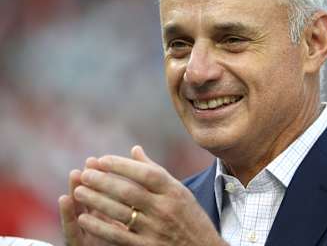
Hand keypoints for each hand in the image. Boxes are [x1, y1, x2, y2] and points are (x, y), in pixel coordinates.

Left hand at [69, 146, 226, 245]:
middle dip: (103, 181)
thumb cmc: (190, 218)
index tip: (101, 160)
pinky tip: (84, 218)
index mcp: (175, 191)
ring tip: (79, 192)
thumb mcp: (179, 192)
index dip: (122, 165)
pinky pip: (118, 236)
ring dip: (96, 201)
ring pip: (121, 212)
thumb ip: (155, 171)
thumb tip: (134, 149)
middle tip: (84, 174)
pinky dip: (99, 226)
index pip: (146, 173)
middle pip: (130, 191)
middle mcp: (166, 209)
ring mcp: (156, 229)